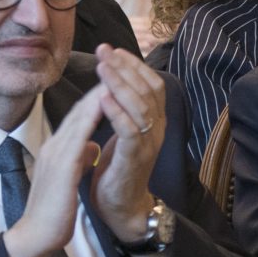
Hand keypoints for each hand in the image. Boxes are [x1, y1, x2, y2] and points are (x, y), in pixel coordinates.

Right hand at [1, 90, 104, 256]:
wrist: (35, 235)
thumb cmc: (52, 211)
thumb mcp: (68, 178)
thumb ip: (78, 158)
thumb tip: (92, 146)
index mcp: (58, 148)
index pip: (81, 116)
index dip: (98, 96)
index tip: (115, 80)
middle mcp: (56, 145)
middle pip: (81, 110)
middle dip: (100, 87)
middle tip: (116, 65)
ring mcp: (57, 154)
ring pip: (80, 118)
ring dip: (97, 95)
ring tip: (113, 76)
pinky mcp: (62, 167)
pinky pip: (79, 137)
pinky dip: (91, 118)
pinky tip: (104, 106)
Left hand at [85, 46, 166, 230]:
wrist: (119, 207)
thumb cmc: (117, 167)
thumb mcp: (122, 132)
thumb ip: (121, 109)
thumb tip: (110, 80)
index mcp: (153, 122)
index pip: (151, 84)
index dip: (134, 65)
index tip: (113, 49)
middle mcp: (156, 130)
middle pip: (147, 90)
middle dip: (125, 67)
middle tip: (104, 51)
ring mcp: (147, 145)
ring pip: (140, 108)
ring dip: (120, 85)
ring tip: (102, 67)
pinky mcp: (134, 160)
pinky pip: (130, 132)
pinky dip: (117, 114)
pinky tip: (102, 99)